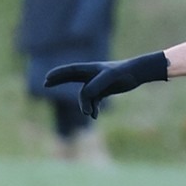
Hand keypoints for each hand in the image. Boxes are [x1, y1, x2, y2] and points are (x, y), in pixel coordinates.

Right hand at [43, 51, 169, 118]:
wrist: (138, 73)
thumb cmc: (124, 73)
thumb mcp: (110, 78)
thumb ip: (96, 86)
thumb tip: (84, 96)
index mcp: (90, 69)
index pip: (70, 70)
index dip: (58, 74)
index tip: (47, 78)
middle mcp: (92, 75)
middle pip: (71, 78)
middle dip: (59, 81)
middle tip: (46, 84)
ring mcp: (98, 83)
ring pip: (85, 95)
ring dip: (85, 105)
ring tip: (89, 113)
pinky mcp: (105, 90)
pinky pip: (94, 100)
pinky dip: (93, 108)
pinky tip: (95, 116)